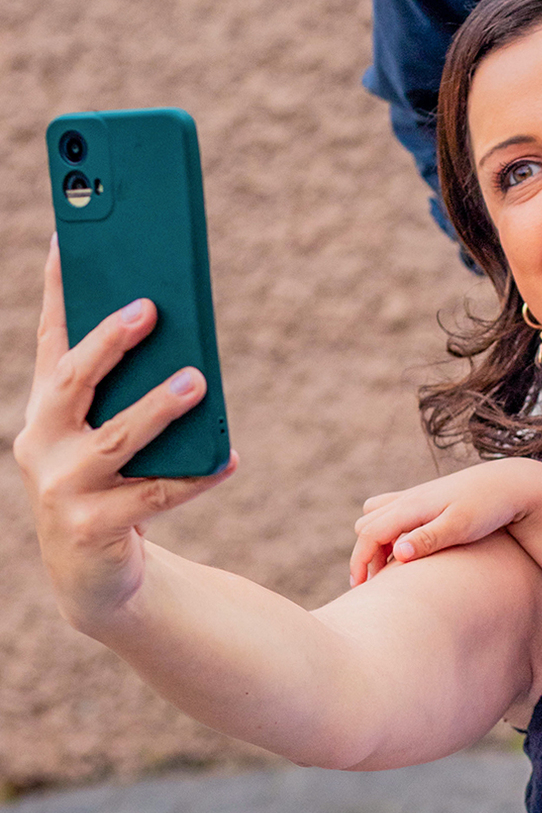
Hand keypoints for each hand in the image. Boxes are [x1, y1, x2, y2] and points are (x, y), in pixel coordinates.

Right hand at [14, 238, 234, 630]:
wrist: (92, 574)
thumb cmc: (108, 480)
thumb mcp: (102, 427)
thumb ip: (124, 382)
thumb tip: (170, 316)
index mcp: (45, 409)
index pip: (51, 339)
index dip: (59, 290)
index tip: (69, 239)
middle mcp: (42, 444)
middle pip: (73, 383)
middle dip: (108, 343)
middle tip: (148, 309)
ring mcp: (62, 489)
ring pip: (116, 439)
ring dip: (158, 407)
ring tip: (198, 379)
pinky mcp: (94, 528)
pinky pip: (154, 496)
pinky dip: (195, 476)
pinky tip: (228, 457)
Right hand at [350, 459, 541, 585]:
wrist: (513, 483)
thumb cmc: (488, 507)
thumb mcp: (459, 527)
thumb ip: (426, 540)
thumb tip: (395, 554)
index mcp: (412, 505)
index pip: (370, 533)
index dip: (360, 562)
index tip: (361, 590)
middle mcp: (410, 498)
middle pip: (367, 524)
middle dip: (365, 553)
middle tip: (375, 584)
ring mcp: (419, 496)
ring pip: (378, 514)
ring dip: (377, 540)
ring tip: (391, 569)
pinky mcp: (430, 498)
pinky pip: (394, 511)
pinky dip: (390, 531)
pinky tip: (409, 550)